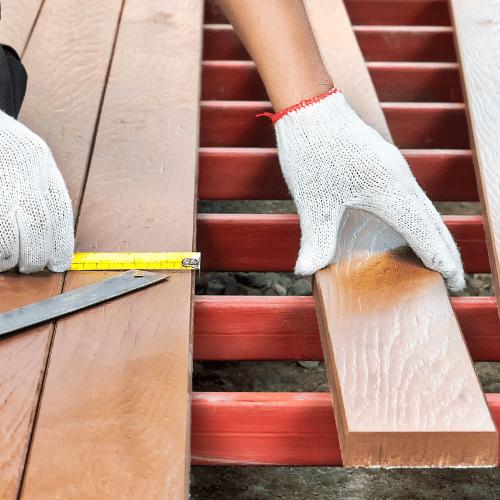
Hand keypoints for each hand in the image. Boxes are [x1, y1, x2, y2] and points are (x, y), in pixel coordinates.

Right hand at [0, 110, 73, 272]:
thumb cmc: (3, 145)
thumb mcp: (30, 157)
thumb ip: (43, 188)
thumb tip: (55, 239)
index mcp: (38, 158)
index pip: (59, 209)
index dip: (61, 244)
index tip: (60, 264)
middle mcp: (17, 168)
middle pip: (37, 225)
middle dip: (35, 256)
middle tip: (30, 267)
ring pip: (6, 235)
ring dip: (8, 257)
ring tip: (8, 261)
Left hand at [273, 89, 464, 290]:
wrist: (309, 104)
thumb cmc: (312, 150)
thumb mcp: (312, 200)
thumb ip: (314, 239)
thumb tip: (305, 271)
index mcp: (388, 190)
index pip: (423, 232)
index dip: (439, 258)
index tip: (454, 280)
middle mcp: (398, 179)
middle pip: (432, 221)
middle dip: (445, 251)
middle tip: (456, 279)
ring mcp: (392, 169)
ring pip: (423, 207)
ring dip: (435, 235)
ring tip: (440, 258)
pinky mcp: (383, 163)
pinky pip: (411, 197)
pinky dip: (420, 218)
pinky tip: (411, 224)